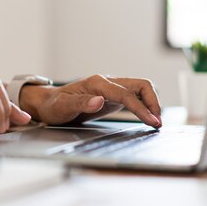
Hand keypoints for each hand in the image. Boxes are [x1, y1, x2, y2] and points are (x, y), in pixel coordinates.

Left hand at [20, 75, 161, 127]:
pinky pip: (134, 97)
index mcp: (97, 83)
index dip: (142, 108)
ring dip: (151, 103)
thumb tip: (99, 101)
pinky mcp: (112, 96)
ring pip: (140, 89)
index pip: (126, 94)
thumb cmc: (54, 106)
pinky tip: (146, 117)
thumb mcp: (62, 107)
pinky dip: (144, 105)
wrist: (49, 103)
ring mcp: (111, 88)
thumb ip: (81, 103)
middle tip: (157, 123)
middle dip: (153, 102)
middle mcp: (107, 82)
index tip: (152, 121)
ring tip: (155, 122)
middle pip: (141, 85)